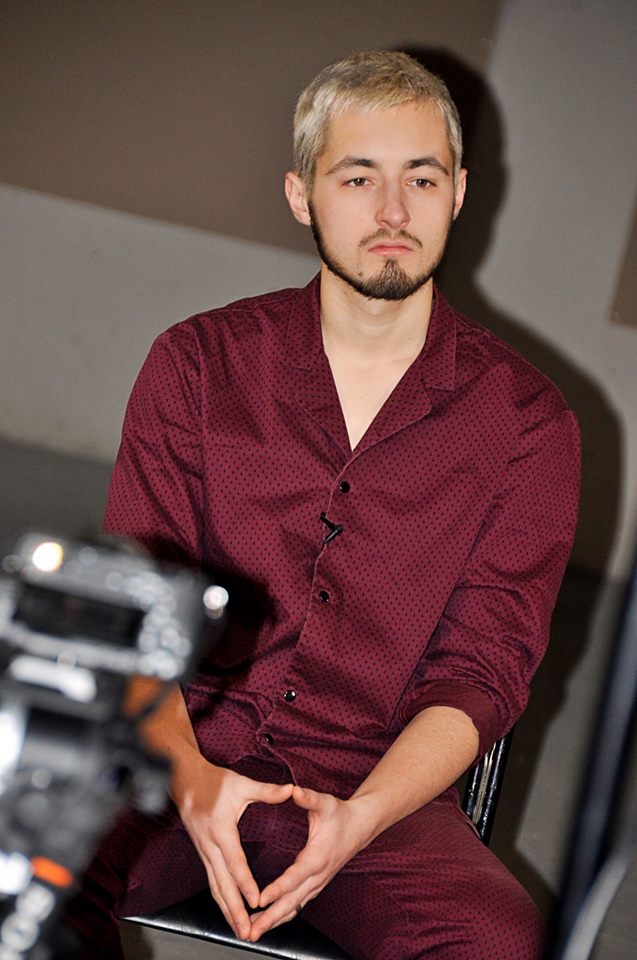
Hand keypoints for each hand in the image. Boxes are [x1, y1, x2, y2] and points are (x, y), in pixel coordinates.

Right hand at [171, 754, 293, 940]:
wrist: (185, 780)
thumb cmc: (215, 782)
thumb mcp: (241, 784)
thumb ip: (266, 791)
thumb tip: (291, 790)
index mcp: (221, 829)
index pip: (235, 861)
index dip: (245, 882)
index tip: (256, 900)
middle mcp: (210, 846)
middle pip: (223, 883)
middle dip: (235, 909)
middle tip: (247, 930)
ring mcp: (204, 852)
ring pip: (215, 887)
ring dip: (227, 911)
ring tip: (240, 931)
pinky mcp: (203, 854)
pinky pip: (212, 882)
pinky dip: (221, 900)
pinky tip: (229, 913)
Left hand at [248, 785, 374, 940]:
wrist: (360, 827)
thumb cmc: (340, 814)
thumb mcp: (325, 802)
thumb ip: (308, 797)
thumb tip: (293, 790)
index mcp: (317, 857)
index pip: (294, 877)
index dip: (277, 889)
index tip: (260, 899)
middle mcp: (317, 876)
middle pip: (292, 902)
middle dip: (270, 918)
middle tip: (251, 930)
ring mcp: (317, 884)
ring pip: (294, 908)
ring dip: (274, 921)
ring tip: (253, 932)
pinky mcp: (316, 886)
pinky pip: (297, 906)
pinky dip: (282, 916)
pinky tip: (268, 922)